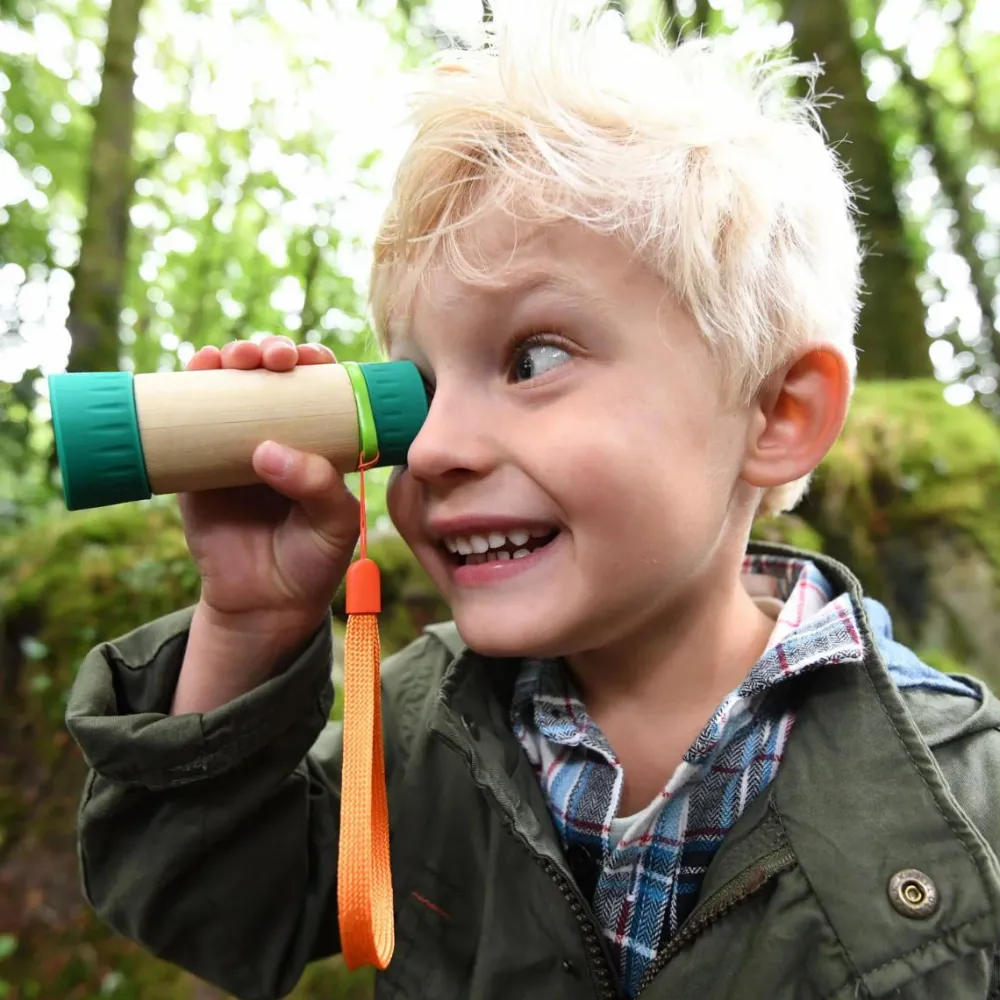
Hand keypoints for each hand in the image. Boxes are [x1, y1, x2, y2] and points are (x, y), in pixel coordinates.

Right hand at [178, 336, 359, 652]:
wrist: (263, 604)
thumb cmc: (311, 561)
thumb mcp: (334, 525)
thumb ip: (317, 487)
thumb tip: (266, 450)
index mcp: (320, 441)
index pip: (320, 388)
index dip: (315, 362)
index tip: (311, 359)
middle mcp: (277, 433)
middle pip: (271, 376)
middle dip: (270, 352)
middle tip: (272, 357)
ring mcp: (234, 445)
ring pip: (228, 387)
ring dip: (228, 358)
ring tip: (233, 359)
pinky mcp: (195, 464)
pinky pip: (186, 418)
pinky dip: (186, 387)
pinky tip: (194, 369)